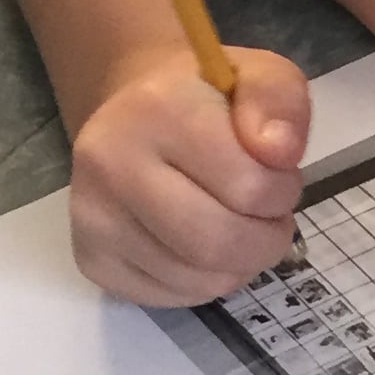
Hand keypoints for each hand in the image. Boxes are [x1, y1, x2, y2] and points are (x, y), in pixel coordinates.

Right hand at [69, 42, 308, 303]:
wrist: (138, 114)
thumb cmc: (210, 100)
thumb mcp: (261, 77)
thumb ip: (279, 103)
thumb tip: (279, 153)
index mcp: (157, 110)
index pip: (249, 186)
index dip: (283, 190)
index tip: (278, 173)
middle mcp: (110, 163)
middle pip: (218, 243)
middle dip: (266, 239)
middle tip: (269, 216)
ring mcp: (94, 217)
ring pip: (199, 279)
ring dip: (241, 263)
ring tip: (237, 224)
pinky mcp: (92, 260)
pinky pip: (174, 297)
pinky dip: (207, 282)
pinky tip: (204, 246)